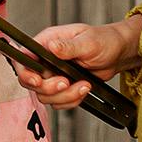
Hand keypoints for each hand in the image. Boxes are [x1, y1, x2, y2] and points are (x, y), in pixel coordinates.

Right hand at [13, 21, 136, 109]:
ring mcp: (54, 74)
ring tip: (83, 85)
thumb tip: (52, 46)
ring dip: (65, 96)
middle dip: (49, 88)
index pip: (24, 58)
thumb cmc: (104, 40)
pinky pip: (58, 101)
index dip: (26, 73)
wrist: (117, 54)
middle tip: (67, 83)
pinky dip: (71, 101)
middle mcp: (46, 59)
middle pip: (31, 82)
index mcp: (47, 42)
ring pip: (45, 95)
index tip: (37, 81)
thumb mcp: (88, 42)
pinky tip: (83, 90)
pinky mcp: (63, 86)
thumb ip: (68, 46)